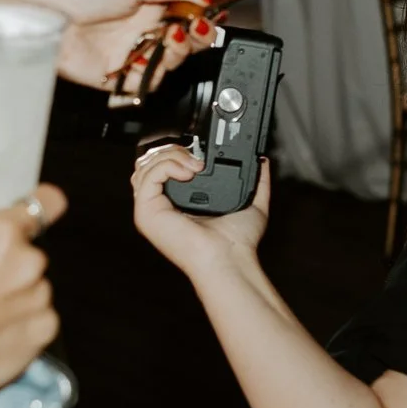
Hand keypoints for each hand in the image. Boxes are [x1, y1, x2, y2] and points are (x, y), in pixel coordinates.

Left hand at [0, 0, 214, 95]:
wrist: (45, 17)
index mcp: (146, 4)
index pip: (185, 15)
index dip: (201, 19)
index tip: (212, 17)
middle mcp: (138, 30)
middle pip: (182, 43)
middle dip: (194, 38)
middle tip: (194, 30)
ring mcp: (127, 54)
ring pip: (168, 64)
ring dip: (175, 54)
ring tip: (168, 40)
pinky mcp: (114, 77)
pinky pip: (143, 84)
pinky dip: (149, 75)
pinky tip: (143, 59)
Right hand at [0, 179, 61, 407]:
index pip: (45, 202)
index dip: (40, 202)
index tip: (33, 209)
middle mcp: (27, 265)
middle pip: (26, 250)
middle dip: (4, 259)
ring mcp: (38, 302)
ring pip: (32, 286)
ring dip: (12, 292)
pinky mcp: (41, 334)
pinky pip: (38, 318)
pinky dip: (19, 322)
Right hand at [132, 143, 270, 277]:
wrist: (230, 258)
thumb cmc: (238, 242)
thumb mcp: (252, 203)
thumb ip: (258, 181)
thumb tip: (262, 161)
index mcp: (177, 202)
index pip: (163, 166)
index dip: (177, 151)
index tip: (201, 150)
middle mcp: (161, 204)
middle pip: (148, 161)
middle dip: (172, 149)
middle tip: (197, 157)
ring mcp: (151, 209)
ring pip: (145, 165)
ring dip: (171, 155)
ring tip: (196, 165)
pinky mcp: (146, 213)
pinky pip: (147, 177)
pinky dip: (168, 166)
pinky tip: (189, 173)